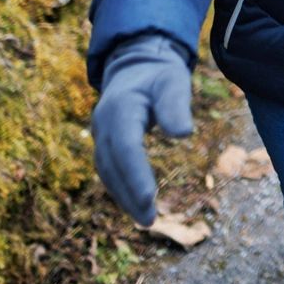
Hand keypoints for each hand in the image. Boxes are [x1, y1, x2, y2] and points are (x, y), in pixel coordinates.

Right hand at [91, 34, 193, 225]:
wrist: (136, 64)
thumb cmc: (160, 73)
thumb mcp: (173, 81)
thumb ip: (176, 105)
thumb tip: (183, 133)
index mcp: (120, 107)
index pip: (125, 148)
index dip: (135, 175)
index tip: (148, 198)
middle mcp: (103, 123)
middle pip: (112, 165)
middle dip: (129, 194)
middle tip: (149, 220)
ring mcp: (100, 132)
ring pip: (107, 170)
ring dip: (123, 196)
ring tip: (146, 219)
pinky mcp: (104, 141)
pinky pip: (109, 168)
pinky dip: (121, 187)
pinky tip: (136, 203)